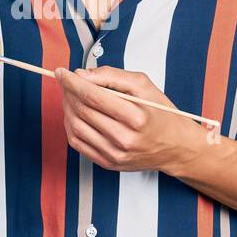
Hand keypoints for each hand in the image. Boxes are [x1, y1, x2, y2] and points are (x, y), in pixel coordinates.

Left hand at [53, 65, 203, 173]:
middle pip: (83, 110)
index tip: (62, 72)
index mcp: (136, 117)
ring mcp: (115, 154)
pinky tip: (74, 113)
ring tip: (70, 95)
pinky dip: (70, 126)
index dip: (73, 82)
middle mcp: (125, 139)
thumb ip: (112, 76)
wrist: (175, 146)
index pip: (93, 96)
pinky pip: (78, 144)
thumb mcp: (144, 86)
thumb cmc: (160, 113)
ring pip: (76, 127)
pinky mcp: (108, 163)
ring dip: (67, 107)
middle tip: (65, 81)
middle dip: (68, 92)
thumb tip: (82, 74)